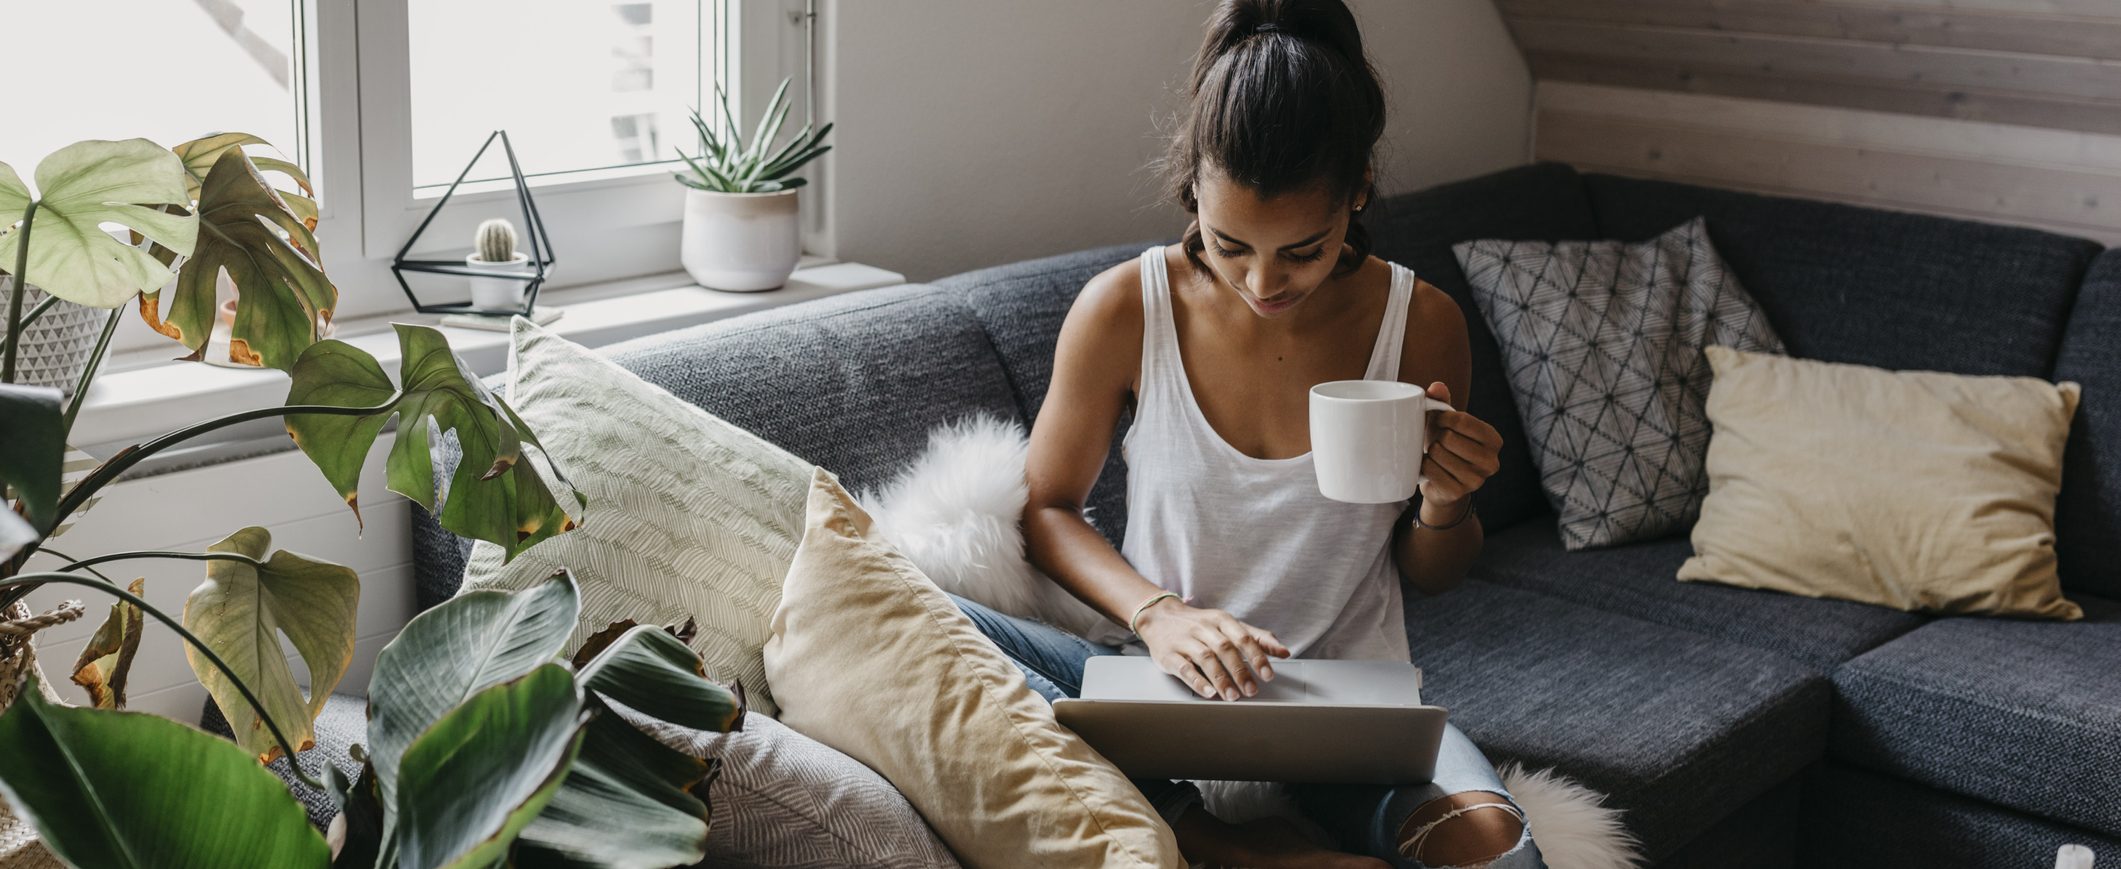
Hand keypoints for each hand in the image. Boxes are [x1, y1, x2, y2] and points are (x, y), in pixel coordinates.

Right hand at [1133, 597, 1290, 700]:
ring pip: (1206, 659)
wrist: (1160, 617)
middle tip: (1252, 690)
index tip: (1268, 674)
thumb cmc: (1200, 624)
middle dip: (1241, 671)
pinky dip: (1197, 681)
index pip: (1243, 637)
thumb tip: (1284, 651)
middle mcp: (1204, 628)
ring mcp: (1185, 641)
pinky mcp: (1169, 654)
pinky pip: (1184, 668)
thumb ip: (1257, 637)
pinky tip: (1208, 692)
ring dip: (1221, 679)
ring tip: (1233, 696)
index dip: (1257, 656)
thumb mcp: (1229, 625)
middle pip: (1225, 649)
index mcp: (1221, 620)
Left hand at [1417, 382, 1501, 517]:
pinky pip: (1430, 470)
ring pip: (1438, 453)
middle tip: (1438, 442)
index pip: (1462, 420)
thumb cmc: (1445, 445)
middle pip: (1449, 438)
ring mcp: (1477, 480)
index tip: (1438, 421)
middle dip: (1437, 437)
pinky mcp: (1458, 493)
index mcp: (1494, 440)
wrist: (1442, 484)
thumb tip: (1436, 386)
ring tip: (1435, 456)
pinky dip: (1424, 467)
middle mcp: (1491, 461)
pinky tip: (1431, 469)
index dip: (1443, 418)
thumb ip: (1442, 401)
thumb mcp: (1446, 422)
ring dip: (1430, 452)